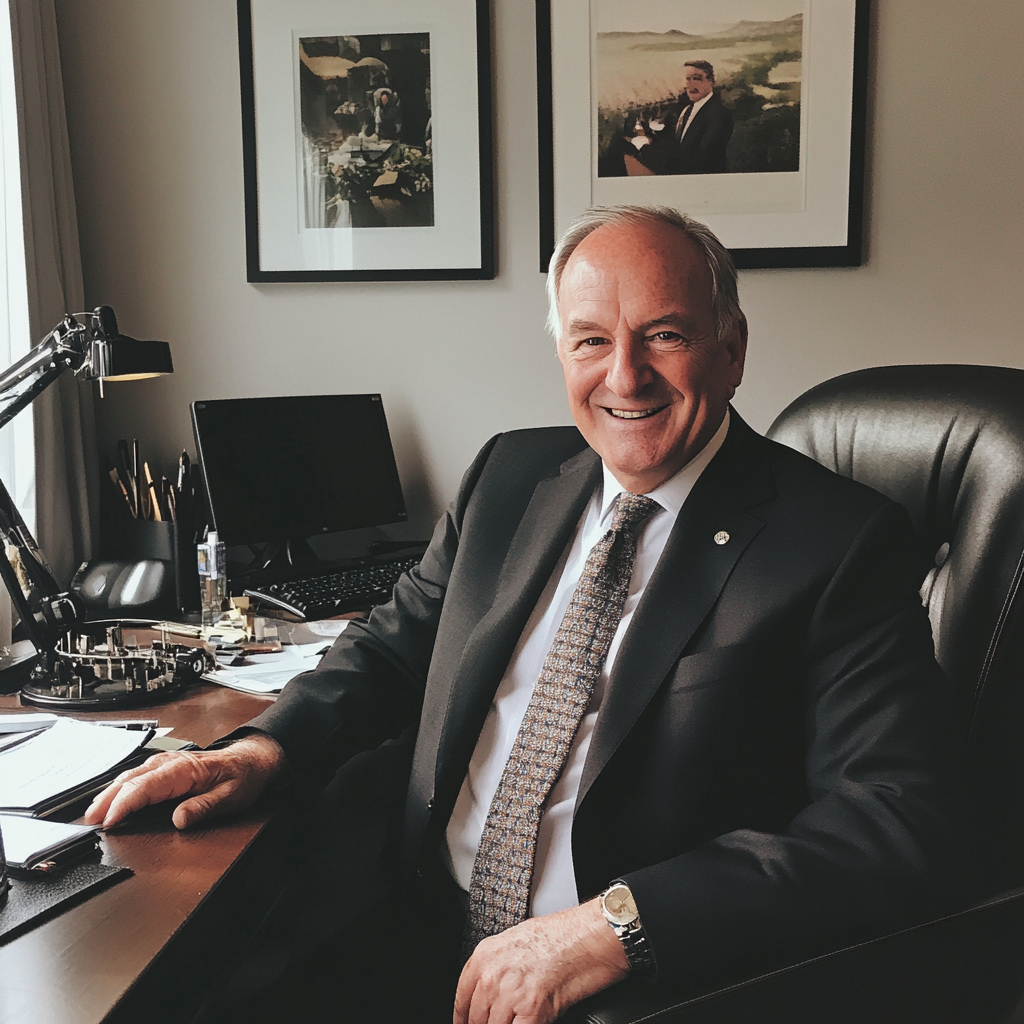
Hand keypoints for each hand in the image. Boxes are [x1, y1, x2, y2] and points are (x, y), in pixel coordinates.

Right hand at [82, 733, 287, 829]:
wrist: (251, 759)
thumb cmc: (242, 776)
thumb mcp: (230, 796)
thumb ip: (204, 807)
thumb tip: (179, 819)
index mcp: (184, 770)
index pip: (145, 787)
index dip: (123, 805)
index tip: (109, 822)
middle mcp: (171, 763)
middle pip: (130, 780)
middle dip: (107, 800)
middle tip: (89, 821)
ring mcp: (166, 763)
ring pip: (130, 776)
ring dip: (109, 793)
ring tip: (93, 813)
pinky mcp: (165, 767)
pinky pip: (137, 776)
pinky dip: (120, 788)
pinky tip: (112, 799)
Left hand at [454, 897, 628, 1023]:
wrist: (586, 937)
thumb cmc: (559, 935)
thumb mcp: (516, 940)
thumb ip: (497, 966)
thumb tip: (491, 990)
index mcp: (485, 955)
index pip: (461, 998)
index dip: (463, 1018)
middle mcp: (492, 975)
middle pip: (476, 1019)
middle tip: (497, 1022)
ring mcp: (509, 995)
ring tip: (516, 1019)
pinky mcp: (530, 1011)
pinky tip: (530, 1022)